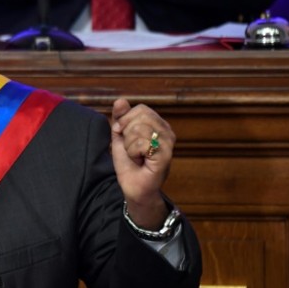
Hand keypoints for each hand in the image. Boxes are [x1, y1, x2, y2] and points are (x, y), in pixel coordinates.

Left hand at [110, 99, 173, 229]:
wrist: (133, 186)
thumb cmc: (129, 163)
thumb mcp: (120, 136)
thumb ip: (120, 118)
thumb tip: (120, 100)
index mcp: (158, 124)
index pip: (141, 109)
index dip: (125, 120)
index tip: (123, 135)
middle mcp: (167, 131)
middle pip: (140, 116)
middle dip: (127, 132)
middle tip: (131, 148)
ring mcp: (168, 143)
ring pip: (139, 128)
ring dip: (129, 144)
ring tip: (136, 155)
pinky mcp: (165, 155)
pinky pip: (141, 143)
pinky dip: (133, 152)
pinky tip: (140, 161)